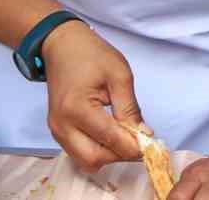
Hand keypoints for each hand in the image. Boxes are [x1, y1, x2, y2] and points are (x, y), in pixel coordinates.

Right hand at [41, 21, 144, 171]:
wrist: (63, 47)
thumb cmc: (92, 56)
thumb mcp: (120, 76)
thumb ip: (130, 108)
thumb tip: (143, 135)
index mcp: (78, 109)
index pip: (109, 139)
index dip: (133, 146)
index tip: (152, 144)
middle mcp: (62, 125)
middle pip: (94, 158)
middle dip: (120, 155)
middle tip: (140, 141)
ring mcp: (56, 130)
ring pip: (84, 160)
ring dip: (108, 155)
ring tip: (127, 137)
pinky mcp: (56, 131)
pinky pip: (78, 152)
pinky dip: (97, 149)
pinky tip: (113, 135)